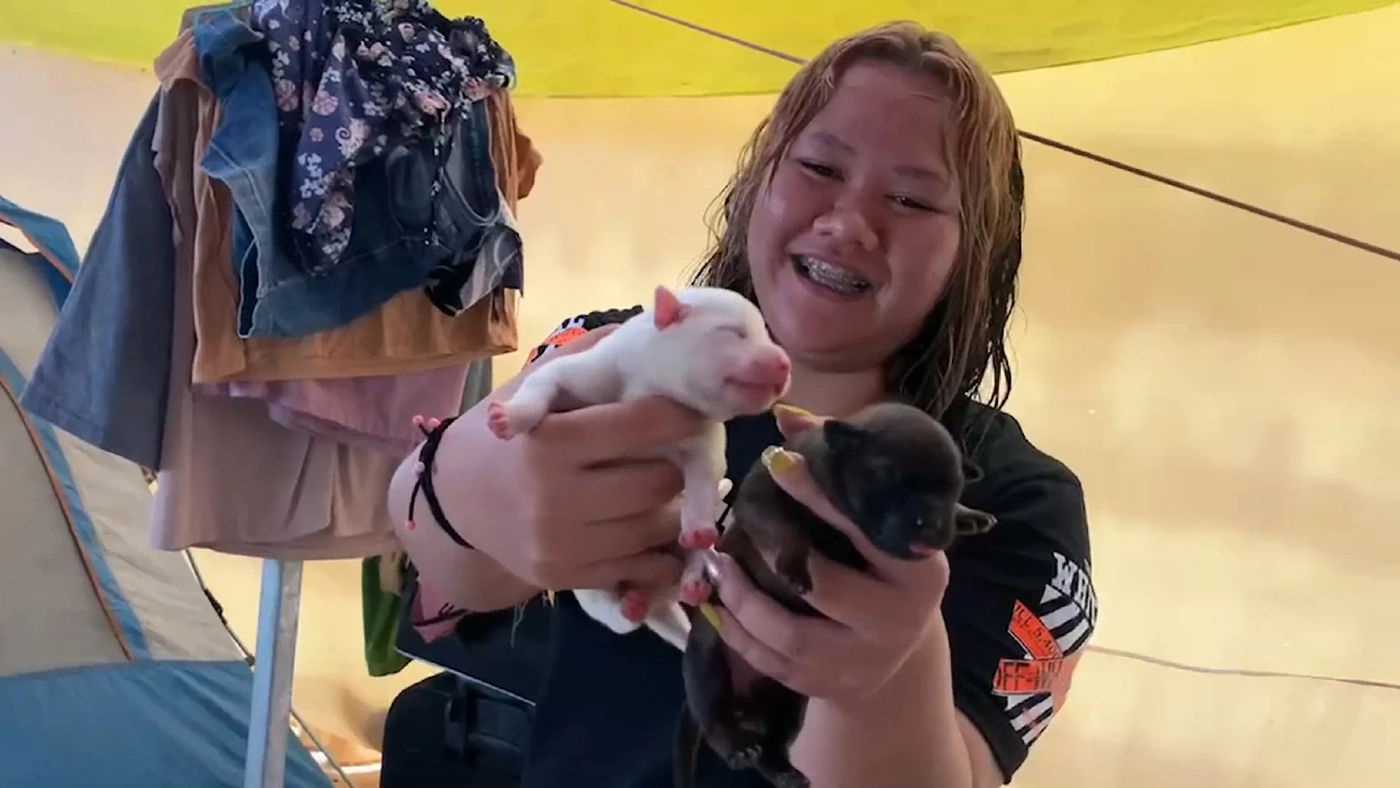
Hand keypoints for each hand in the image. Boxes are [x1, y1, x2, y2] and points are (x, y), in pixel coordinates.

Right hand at [456, 325, 710, 599]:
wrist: (453, 504)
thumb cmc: (506, 438)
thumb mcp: (532, 387)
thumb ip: (586, 357)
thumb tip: (653, 320)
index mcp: (550, 441)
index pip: (642, 424)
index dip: (679, 414)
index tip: (695, 408)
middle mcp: (555, 496)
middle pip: (659, 481)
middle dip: (679, 463)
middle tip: (683, 452)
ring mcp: (561, 542)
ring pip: (656, 528)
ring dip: (676, 507)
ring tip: (674, 487)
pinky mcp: (565, 576)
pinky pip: (639, 568)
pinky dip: (662, 551)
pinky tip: (661, 528)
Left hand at [705, 407, 950, 702]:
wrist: (900, 644)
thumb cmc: (881, 560)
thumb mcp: (878, 517)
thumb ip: (839, 465)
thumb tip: (785, 415)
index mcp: (920, 567)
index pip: (864, 526)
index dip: (818, 492)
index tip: (775, 461)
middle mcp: (899, 618)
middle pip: (823, 584)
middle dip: (769, 551)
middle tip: (731, 525)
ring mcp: (864, 658)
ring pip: (789, 633)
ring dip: (742, 600)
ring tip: (714, 568)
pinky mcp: (831, 684)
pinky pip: (774, 664)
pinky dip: (737, 635)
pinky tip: (714, 605)